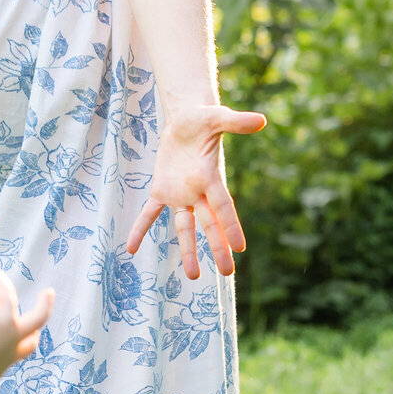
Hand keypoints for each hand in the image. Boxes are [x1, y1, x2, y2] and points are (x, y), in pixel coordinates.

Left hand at [126, 102, 266, 278]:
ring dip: (188, 250)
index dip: (230, 225)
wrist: (185, 120)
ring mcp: (180, 194)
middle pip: (209, 224)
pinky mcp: (161, 189)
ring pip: (184, 227)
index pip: (223, 206)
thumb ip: (236, 122)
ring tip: (193, 276)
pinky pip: (150, 213)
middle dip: (218, 247)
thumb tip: (261, 121)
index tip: (240, 247)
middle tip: (228, 272)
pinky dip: (140, 228)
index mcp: (210, 178)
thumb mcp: (216, 117)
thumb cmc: (203, 119)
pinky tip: (130, 248)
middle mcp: (197, 192)